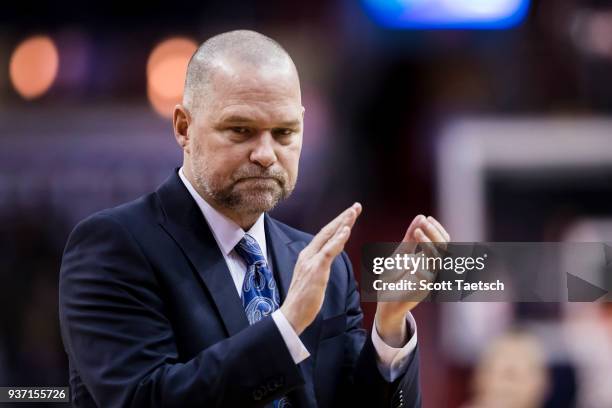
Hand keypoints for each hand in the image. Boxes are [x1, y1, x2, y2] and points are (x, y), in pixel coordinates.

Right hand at [280, 203, 361, 334]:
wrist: (292, 314)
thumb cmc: (303, 300)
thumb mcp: (313, 278)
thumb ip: (320, 266)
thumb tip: (328, 260)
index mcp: (308, 256)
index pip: (325, 235)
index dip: (337, 223)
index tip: (349, 214)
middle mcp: (308, 255)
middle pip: (327, 231)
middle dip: (343, 217)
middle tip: (356, 206)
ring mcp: (311, 261)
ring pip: (329, 236)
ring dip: (343, 223)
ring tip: (354, 211)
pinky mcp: (316, 269)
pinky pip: (329, 251)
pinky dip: (338, 239)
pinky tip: (346, 230)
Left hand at [376, 214, 449, 346]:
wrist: (386, 303)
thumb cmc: (393, 279)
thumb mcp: (400, 254)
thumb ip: (410, 238)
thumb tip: (421, 216)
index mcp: (430, 259)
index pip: (443, 240)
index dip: (437, 228)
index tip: (426, 217)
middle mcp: (434, 268)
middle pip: (445, 248)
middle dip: (434, 233)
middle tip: (423, 222)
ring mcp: (430, 279)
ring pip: (438, 260)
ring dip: (429, 245)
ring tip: (416, 233)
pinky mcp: (423, 291)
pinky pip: (428, 278)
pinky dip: (421, 268)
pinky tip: (411, 261)